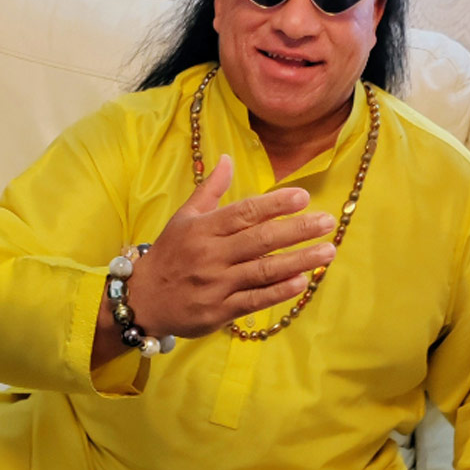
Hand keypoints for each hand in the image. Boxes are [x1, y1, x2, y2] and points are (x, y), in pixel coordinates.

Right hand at [126, 154, 336, 338]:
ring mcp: (216, 284)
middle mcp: (211, 255)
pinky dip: (279, 291)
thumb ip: (210, 190)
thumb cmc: (169, 255)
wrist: (142, 301)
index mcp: (203, 229)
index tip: (303, 197)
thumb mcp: (183, 218)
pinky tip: (302, 281)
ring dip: (299, 260)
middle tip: (327, 222)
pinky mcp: (220, 311)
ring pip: (263, 271)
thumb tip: (227, 158)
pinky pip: (255, 300)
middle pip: (260, 240)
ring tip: (328, 250)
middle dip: (297, 230)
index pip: (244, 212)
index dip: (274, 204)